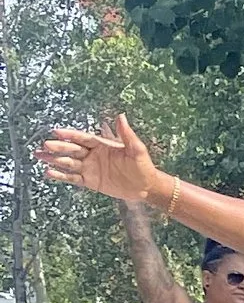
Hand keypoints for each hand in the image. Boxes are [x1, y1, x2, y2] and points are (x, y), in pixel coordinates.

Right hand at [40, 110, 167, 206]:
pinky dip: (61, 175)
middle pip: (72, 149)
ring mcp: (90, 168)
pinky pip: (73, 178)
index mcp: (102, 145)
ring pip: (68, 163)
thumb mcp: (136, 149)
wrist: (146, 187)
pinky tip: (49, 172)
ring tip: (39, 156)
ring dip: (54, 160)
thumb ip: (126, 134)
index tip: (56, 131)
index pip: (82, 138)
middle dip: (58, 147)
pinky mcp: (90, 181)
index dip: (70, 135)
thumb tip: (121, 116)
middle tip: (44, 145)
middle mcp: (93, 155)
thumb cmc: (143, 166)